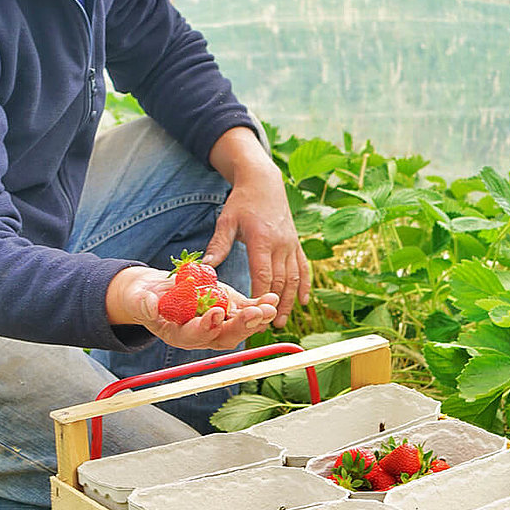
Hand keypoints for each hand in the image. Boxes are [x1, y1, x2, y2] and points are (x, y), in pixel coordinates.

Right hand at [106, 266, 278, 349]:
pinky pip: (245, 311)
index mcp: (179, 334)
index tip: (215, 314)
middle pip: (224, 336)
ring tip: (268, 308)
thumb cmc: (145, 298)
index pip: (195, 336)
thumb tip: (150, 307)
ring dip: (255, 319)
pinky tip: (270, 299)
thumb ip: (144, 304)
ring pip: (239, 326)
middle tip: (253, 314)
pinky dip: (259, 306)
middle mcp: (202, 333)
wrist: (156, 291)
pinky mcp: (227, 308)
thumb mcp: (139, 299)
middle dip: (240, 326)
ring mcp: (217, 322)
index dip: (206, 327)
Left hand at [205, 128, 310, 328]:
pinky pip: (303, 268)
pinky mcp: (296, 244)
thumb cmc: (241, 202)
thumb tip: (204, 268)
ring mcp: (291, 244)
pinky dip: (304, 286)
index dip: (260, 297)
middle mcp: (281, 244)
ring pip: (294, 278)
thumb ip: (218, 246)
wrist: (264, 182)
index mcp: (262, 240)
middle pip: (280, 281)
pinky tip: (303, 302)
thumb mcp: (226, 221)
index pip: (263, 275)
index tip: (253, 315)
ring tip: (281, 322)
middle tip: (264, 327)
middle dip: (273, 306)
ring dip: (290, 302)